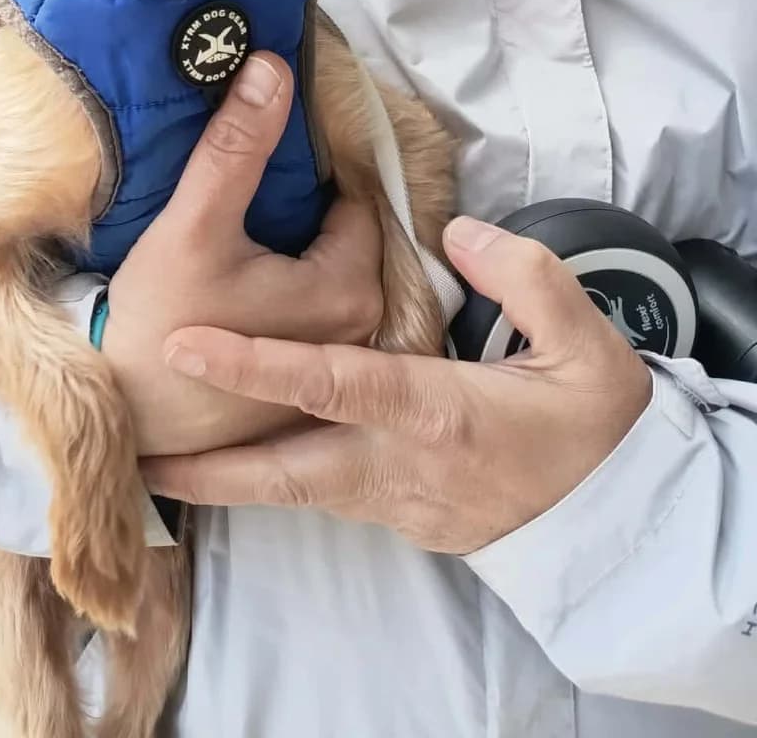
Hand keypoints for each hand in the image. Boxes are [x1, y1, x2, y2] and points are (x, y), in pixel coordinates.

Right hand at [102, 52, 385, 457]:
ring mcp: (334, 364)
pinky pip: (304, 311)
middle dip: (300, 208)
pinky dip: (279, 288)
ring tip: (234, 232)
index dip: (308, 168)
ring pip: (320, 271)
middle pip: (338, 236)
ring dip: (289, 247)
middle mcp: (361, 330)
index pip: (351, 198)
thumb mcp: (195, 223)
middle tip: (243, 195)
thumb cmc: (158, 323)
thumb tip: (273, 65)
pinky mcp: (302, 386)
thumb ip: (237, 145)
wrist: (119, 418)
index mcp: (352, 289)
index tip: (265, 155)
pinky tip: (233, 281)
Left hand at [142, 215, 653, 552]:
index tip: (187, 345)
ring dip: (228, 482)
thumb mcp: (588, 346)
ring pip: (294, 491)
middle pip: (285, 472)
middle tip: (136, 453)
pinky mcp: (399, 519)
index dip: (255, 363)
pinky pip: (322, 496)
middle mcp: (399, 468)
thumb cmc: (600, 429)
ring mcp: (395, 504)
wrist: (624, 527)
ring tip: (158, 463)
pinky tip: (238, 461)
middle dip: (208, 466)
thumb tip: (457, 233)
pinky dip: (275, 481)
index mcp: (437, 416)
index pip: (331, 384)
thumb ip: (523, 278)